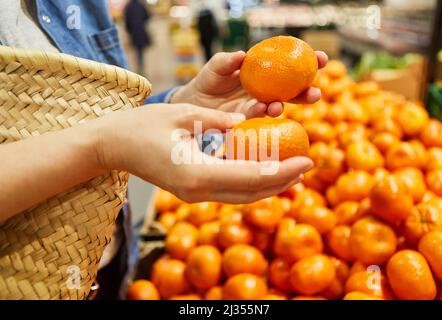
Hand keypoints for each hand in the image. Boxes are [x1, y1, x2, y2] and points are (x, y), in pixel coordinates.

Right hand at [96, 104, 312, 202]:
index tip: (307, 160)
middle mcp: (198, 190)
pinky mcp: (192, 191)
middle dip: (282, 181)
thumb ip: (218, 120)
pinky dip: (251, 183)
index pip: (251, 176)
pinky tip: (265, 171)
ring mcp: (194, 194)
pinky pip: (229, 191)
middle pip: (250, 192)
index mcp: (197, 173)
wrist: (113, 146)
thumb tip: (246, 122)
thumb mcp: (183, 113)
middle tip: (307, 165)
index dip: (282, 170)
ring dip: (269, 185)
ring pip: (241, 196)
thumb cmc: (142, 126)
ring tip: (293, 171)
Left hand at [171, 50, 327, 117]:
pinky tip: (261, 111)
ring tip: (278, 105)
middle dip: (307, 91)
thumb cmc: (208, 80)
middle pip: (293, 91)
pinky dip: (261, 115)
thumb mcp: (216, 67)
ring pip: (278, 107)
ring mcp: (258, 107)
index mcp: (265, 73)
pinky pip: (258, 119)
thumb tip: (242, 55)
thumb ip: (227, 61)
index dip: (308, 62)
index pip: (291, 66)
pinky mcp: (247, 121)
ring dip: (282, 108)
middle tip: (316, 92)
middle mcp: (267, 91)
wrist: (193, 103)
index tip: (322, 58)